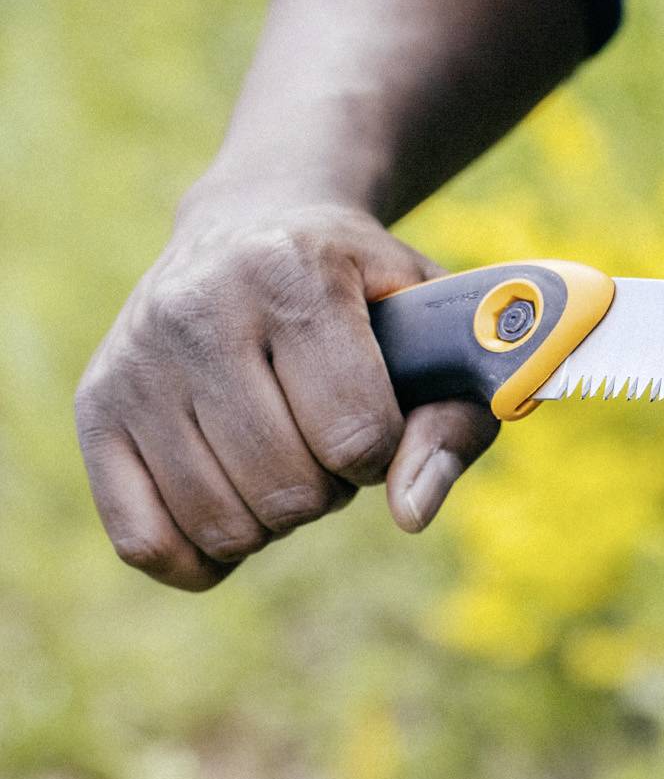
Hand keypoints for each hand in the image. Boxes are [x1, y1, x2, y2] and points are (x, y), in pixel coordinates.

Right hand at [75, 188, 496, 590]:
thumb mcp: (437, 333)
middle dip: (330, 487)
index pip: (356, 433)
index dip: (383, 452)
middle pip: (288, 489)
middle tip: (326, 436)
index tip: (377, 418)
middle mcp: (200, 307)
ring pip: (220, 522)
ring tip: (283, 455)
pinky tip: (233, 507)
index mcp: (295, 273)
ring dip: (273, 518)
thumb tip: (412, 514)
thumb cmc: (368, 295)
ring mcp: (136, 359)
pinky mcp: (95, 405)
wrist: (255, 224)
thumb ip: (453, 424)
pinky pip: (144, 540)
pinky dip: (202, 554)